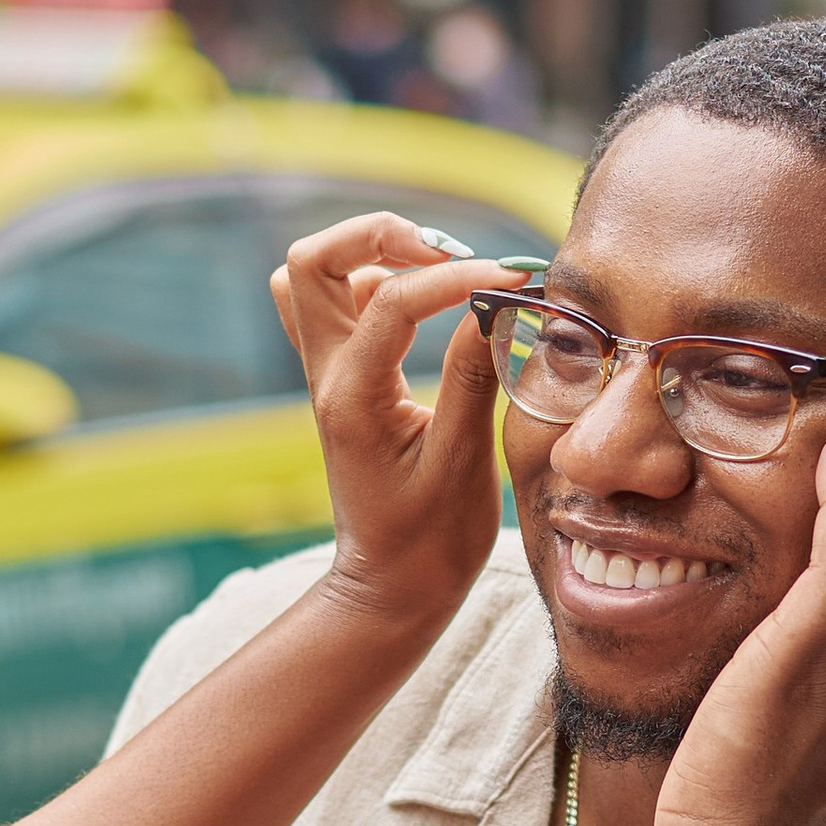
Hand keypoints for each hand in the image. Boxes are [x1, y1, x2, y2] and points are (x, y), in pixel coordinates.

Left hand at [272, 216, 527, 632]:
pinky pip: (339, 305)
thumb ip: (473, 378)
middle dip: (380, 236)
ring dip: (375, 257)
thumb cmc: (430, 541)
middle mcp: (327, 377)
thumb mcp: (463, 464)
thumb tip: (497, 303)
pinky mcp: (346, 381)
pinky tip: (432, 308)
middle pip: (310, 261)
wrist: (391, 588)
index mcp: (352, 398)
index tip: (515, 283)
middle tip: (449, 256)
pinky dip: (381, 285)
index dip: (457, 278)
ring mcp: (329, 377)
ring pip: (315, 276)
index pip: (391, 301)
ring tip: (441, 276)